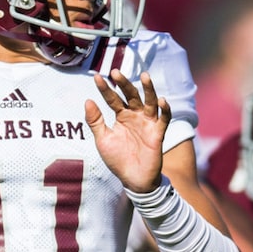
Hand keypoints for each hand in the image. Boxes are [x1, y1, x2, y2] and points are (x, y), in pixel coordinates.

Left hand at [85, 69, 169, 192]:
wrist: (133, 179)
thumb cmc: (117, 159)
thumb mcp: (103, 139)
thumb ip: (95, 121)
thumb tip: (87, 100)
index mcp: (121, 116)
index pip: (112, 98)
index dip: (105, 89)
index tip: (96, 77)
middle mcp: (135, 116)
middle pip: (130, 95)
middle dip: (124, 84)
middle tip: (115, 72)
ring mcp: (147, 123)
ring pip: (150, 102)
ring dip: (148, 89)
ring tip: (145, 76)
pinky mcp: (158, 133)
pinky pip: (164, 119)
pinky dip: (165, 110)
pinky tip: (162, 101)